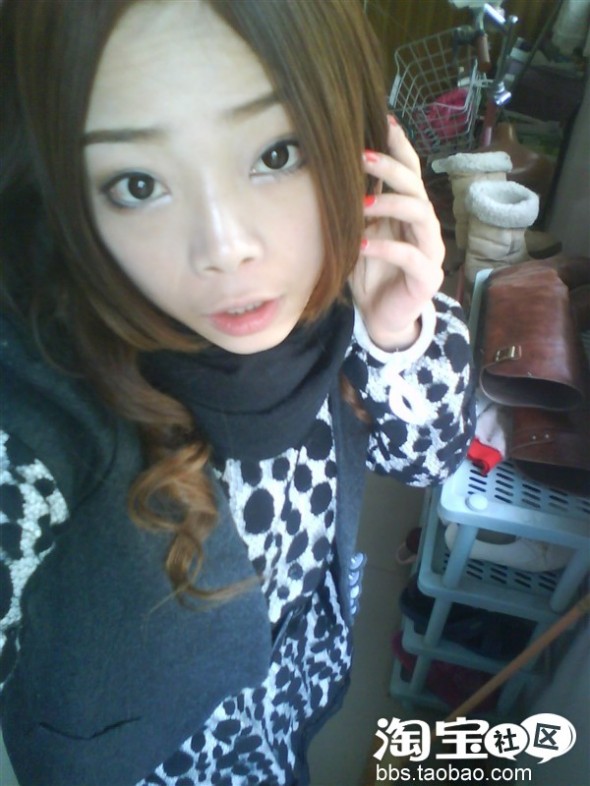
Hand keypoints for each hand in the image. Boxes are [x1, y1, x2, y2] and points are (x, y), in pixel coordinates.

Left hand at [349, 116, 444, 350]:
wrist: (383, 318)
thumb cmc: (371, 274)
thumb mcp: (360, 235)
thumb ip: (358, 208)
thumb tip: (335, 170)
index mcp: (409, 213)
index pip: (410, 172)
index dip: (399, 146)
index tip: (382, 120)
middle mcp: (424, 227)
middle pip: (416, 188)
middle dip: (391, 168)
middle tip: (362, 157)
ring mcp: (430, 251)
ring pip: (421, 215)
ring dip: (389, 204)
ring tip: (359, 203)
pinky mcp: (427, 278)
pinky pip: (411, 257)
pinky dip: (386, 247)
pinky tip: (361, 244)